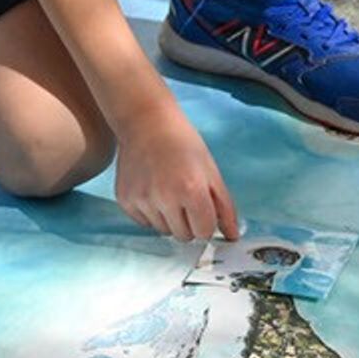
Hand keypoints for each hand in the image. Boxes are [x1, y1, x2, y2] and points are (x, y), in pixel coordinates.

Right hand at [113, 113, 239, 241]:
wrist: (146, 122)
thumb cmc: (182, 142)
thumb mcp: (211, 171)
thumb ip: (225, 207)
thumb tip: (233, 236)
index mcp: (192, 190)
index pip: (204, 232)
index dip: (207, 222)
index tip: (203, 208)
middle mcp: (165, 198)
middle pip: (184, 236)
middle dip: (189, 223)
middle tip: (185, 196)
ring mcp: (142, 200)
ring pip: (163, 231)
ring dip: (169, 218)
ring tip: (167, 189)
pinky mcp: (125, 200)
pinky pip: (144, 223)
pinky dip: (151, 213)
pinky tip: (152, 189)